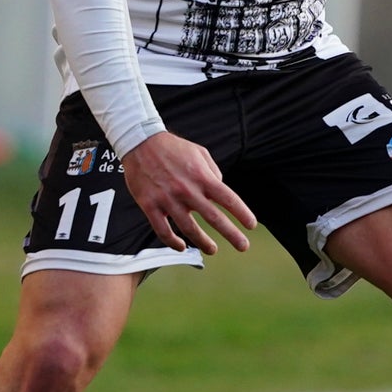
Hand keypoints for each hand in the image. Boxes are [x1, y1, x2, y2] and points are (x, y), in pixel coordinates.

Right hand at [122, 132, 254, 254]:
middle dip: (231, 234)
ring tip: (213, 249)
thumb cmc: (173, 148)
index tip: (251, 225)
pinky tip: (181, 246)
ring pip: (189, 229)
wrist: (140, 142)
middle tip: (243, 246)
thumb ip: (213, 173)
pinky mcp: (150, 205)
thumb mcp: (200, 153)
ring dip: (203, 243)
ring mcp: (168, 199)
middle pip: (214, 218)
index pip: (228, 199)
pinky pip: (163, 230)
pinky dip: (173, 242)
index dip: (242, 214)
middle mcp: (187, 190)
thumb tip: (220, 192)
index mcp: (202, 176)